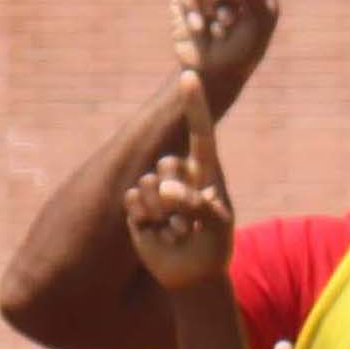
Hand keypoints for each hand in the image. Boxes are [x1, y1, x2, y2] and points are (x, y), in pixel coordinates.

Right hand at [118, 73, 237, 301]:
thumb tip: (162, 189)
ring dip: (162, 215)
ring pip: (148, 186)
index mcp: (206, 171)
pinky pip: (132, 202)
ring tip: (176, 231)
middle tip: (189, 225)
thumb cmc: (212, 246)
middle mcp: (180, 174)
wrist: (191, 273)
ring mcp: (156, 188)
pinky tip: (157, 233)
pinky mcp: (137, 205)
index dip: (194, 104)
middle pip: (168, 166)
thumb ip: (197, 204)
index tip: (190, 76)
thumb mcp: (217, 227)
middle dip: (177, 198)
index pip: (201, 132)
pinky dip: (144, 221)